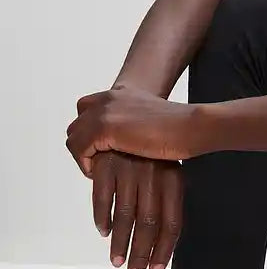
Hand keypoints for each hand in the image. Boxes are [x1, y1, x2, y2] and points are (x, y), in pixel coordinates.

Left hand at [66, 85, 198, 174]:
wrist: (189, 127)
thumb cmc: (180, 129)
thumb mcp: (151, 120)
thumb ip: (134, 125)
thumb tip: (128, 141)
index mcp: (119, 95)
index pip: (86, 108)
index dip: (89, 131)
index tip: (101, 149)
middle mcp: (108, 100)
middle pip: (77, 123)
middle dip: (83, 145)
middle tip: (96, 163)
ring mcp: (104, 112)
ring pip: (74, 137)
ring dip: (82, 156)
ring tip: (96, 171)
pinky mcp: (104, 128)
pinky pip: (78, 149)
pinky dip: (85, 163)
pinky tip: (98, 173)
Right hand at [89, 151, 183, 268]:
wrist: (132, 114)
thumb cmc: (153, 150)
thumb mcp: (169, 171)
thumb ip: (165, 202)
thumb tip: (162, 240)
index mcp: (174, 180)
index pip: (172, 223)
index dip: (164, 250)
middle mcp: (153, 176)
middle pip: (149, 224)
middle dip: (141, 254)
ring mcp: (129, 170)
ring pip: (125, 215)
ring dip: (120, 242)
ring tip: (117, 261)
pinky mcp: (107, 164)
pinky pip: (102, 198)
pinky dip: (102, 218)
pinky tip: (103, 232)